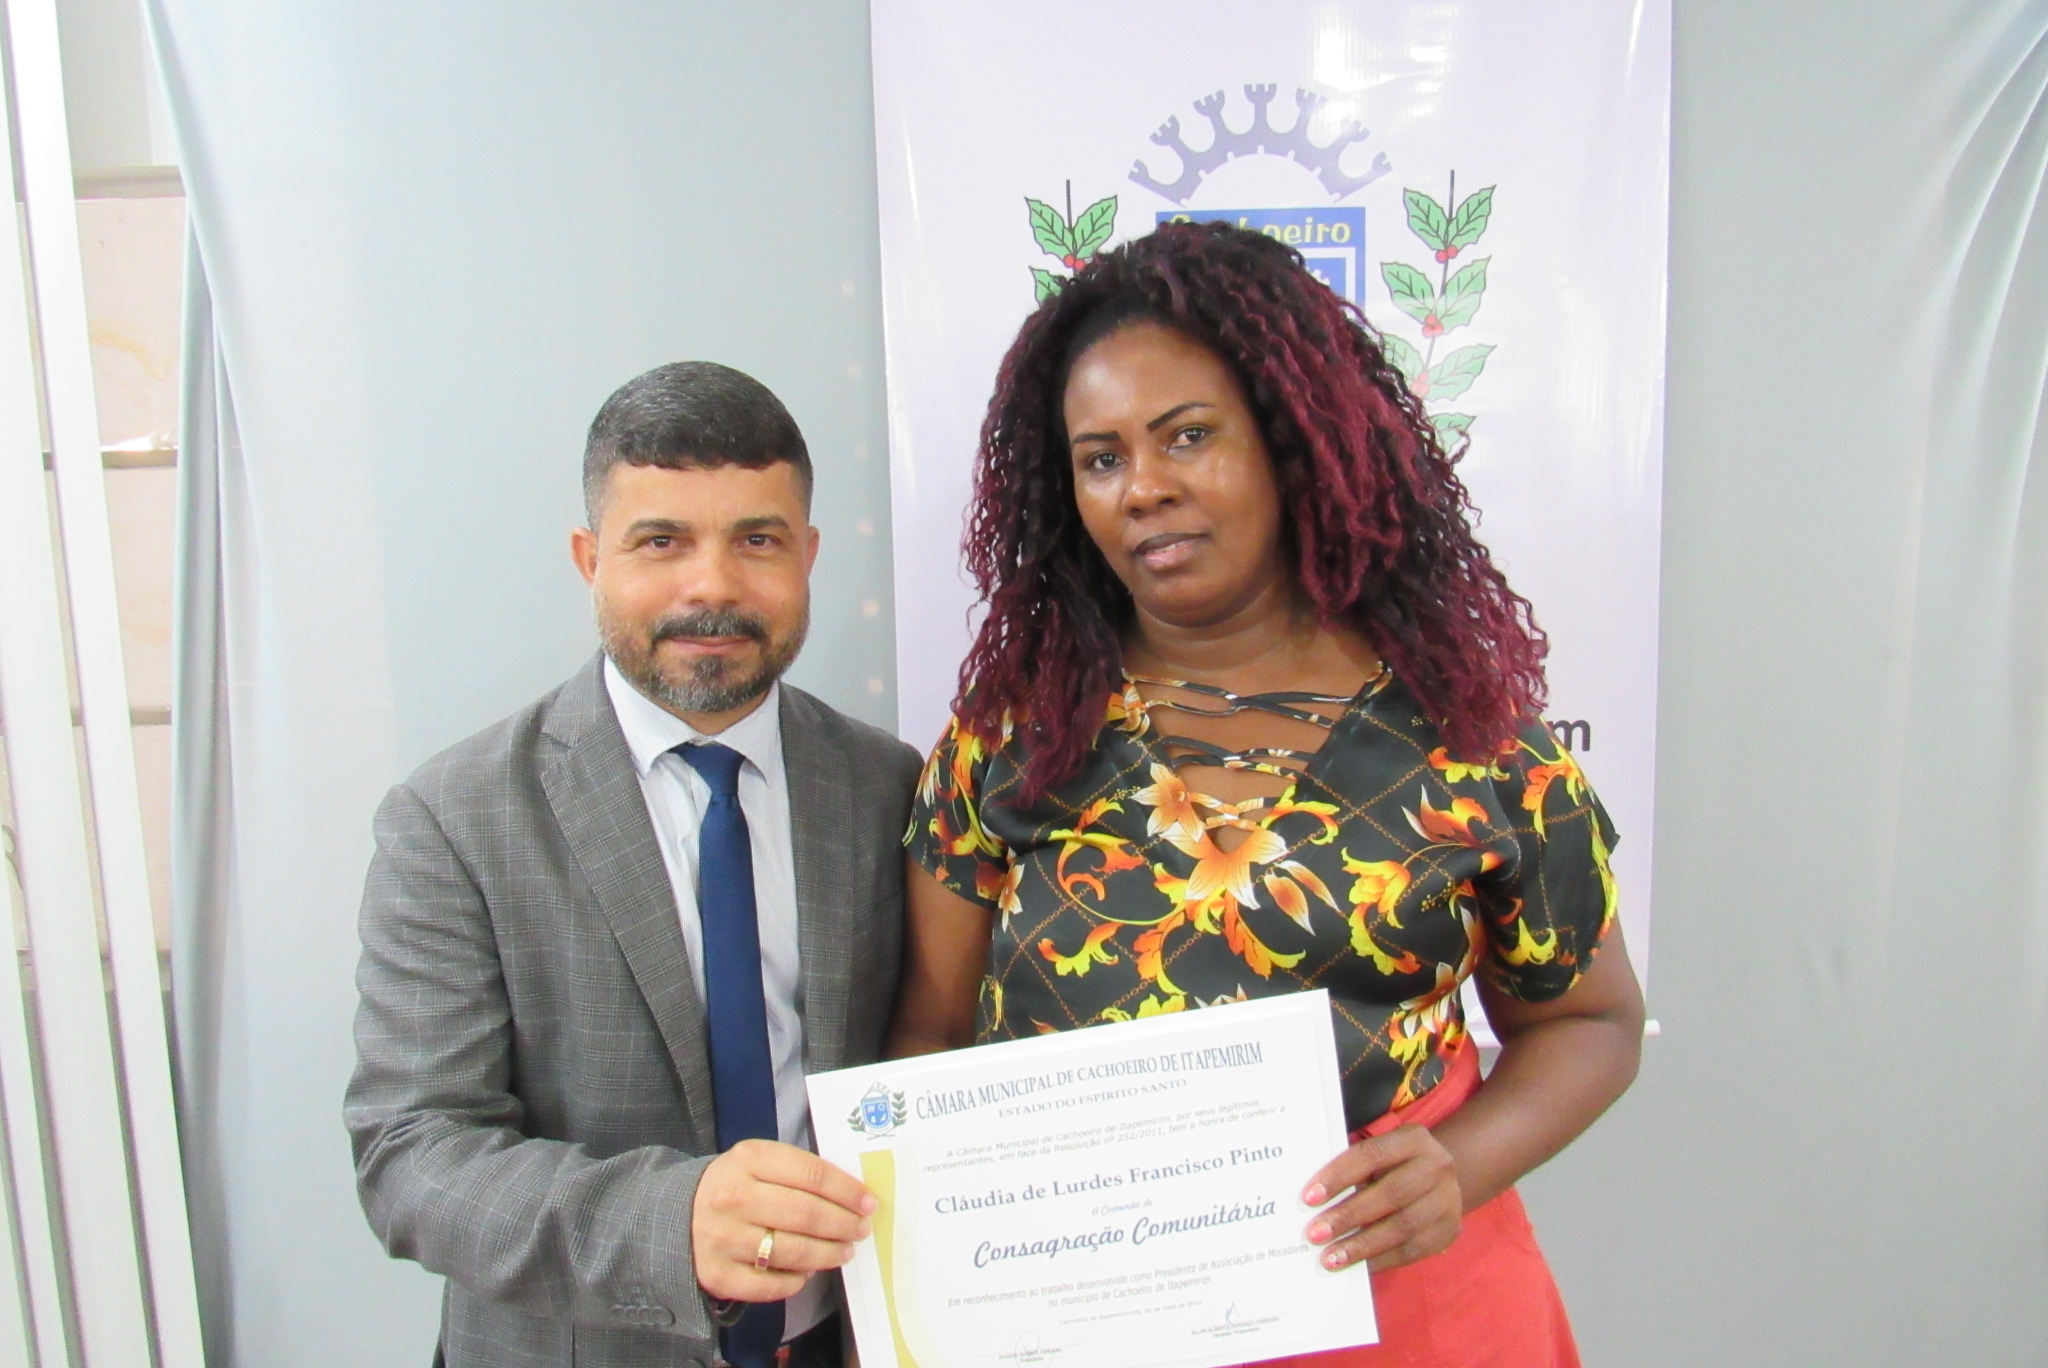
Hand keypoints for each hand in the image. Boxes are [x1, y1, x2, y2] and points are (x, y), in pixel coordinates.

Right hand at [692, 1139, 876, 1300]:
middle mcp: (733, 1197)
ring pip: (792, 1251)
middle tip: (861, 1230)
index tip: (869, 1202)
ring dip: (828, 1254)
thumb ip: (798, 1173)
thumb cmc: (734, 1185)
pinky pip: (771, 1284)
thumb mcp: (759, 1162)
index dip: (847, 1191)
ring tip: (844, 1252)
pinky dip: (796, 1280)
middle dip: (843, 1224)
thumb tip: (853, 1197)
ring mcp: (723, 1237)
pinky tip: (807, 1271)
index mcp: (748, 1159)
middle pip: (806, 1213)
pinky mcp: (718, 1274)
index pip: (812, 1174)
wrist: (677, 1215)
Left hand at [1301, 1125, 1461, 1272]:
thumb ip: (1352, 1169)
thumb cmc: (1395, 1166)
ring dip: (1362, 1245)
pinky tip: (1356, 1266)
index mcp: (1413, 1139)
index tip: (1309, 1197)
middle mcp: (1436, 1167)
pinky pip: (1412, 1250)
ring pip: (1402, 1227)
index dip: (1339, 1176)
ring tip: (1331, 1258)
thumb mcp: (1380, 1155)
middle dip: (1348, 1215)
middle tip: (1315, 1234)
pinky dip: (1380, 1260)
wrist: (1442, 1180)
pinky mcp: (1449, 1231)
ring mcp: (1447, 1200)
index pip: (1371, 1155)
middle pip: (1390, 1194)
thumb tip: (1312, 1199)